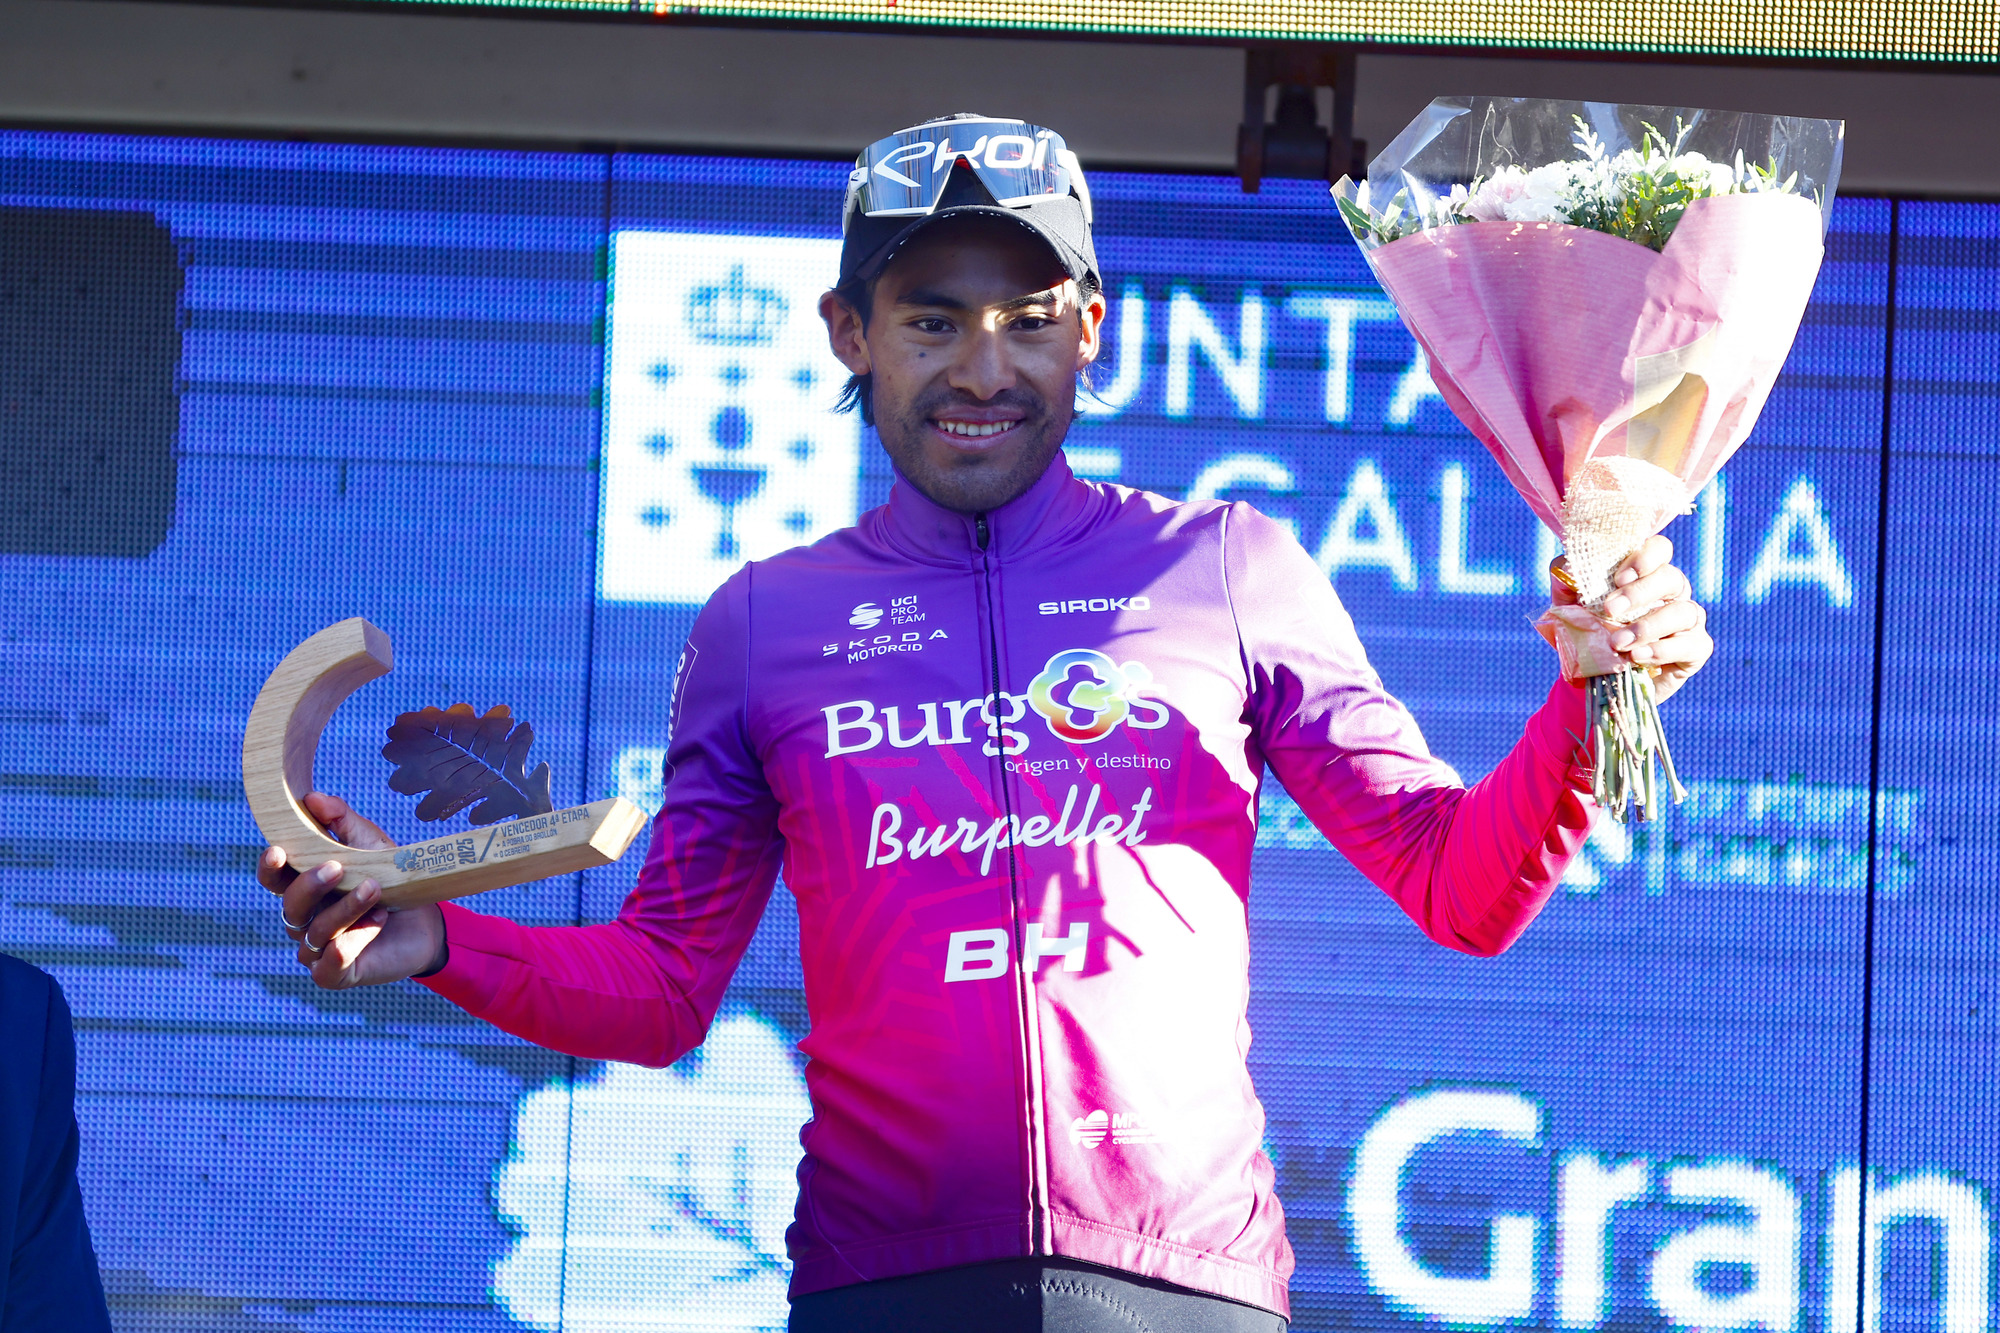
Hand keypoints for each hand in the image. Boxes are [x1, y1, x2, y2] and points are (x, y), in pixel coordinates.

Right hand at [257, 791, 446, 988]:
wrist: (429, 922)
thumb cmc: (392, 879)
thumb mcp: (373, 845)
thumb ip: (343, 822)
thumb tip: (312, 798)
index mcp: (305, 886)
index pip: (274, 878)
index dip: (269, 867)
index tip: (278, 850)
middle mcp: (304, 919)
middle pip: (289, 905)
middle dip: (309, 885)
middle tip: (337, 867)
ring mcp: (317, 949)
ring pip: (314, 932)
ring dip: (344, 909)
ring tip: (376, 890)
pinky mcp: (335, 974)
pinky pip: (329, 965)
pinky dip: (350, 944)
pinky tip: (375, 923)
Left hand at [1546, 535, 1712, 703]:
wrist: (1598, 679)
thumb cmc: (1589, 633)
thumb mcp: (1568, 607)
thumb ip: (1566, 583)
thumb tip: (1569, 570)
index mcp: (1646, 574)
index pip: (1660, 549)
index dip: (1645, 557)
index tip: (1618, 578)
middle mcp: (1672, 592)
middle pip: (1671, 578)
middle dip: (1640, 593)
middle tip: (1610, 610)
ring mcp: (1688, 620)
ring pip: (1684, 611)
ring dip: (1648, 627)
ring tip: (1618, 643)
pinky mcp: (1696, 649)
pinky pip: (1692, 644)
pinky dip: (1663, 650)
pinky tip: (1638, 657)